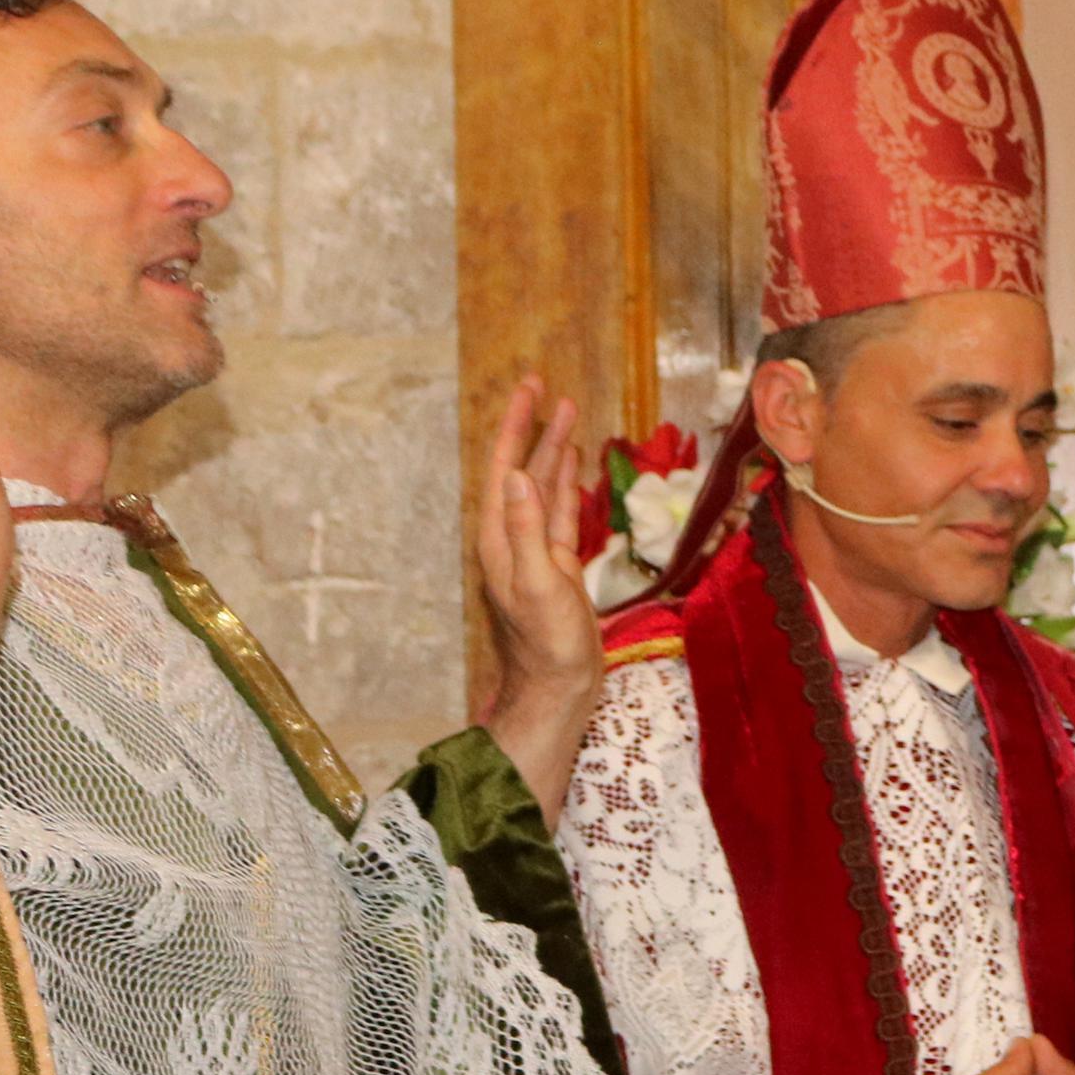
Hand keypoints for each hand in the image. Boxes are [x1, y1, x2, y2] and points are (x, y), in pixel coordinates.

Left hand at [468, 378, 598, 814]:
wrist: (556, 689)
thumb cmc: (545, 645)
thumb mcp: (537, 585)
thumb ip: (527, 531)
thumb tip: (521, 476)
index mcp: (500, 538)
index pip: (505, 468)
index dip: (516, 427)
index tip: (529, 389)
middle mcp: (513, 536)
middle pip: (523, 468)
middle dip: (534, 427)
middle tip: (546, 386)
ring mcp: (536, 550)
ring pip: (545, 486)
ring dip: (555, 450)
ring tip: (569, 412)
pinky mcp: (558, 566)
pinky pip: (561, 512)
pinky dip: (567, 484)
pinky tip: (575, 465)